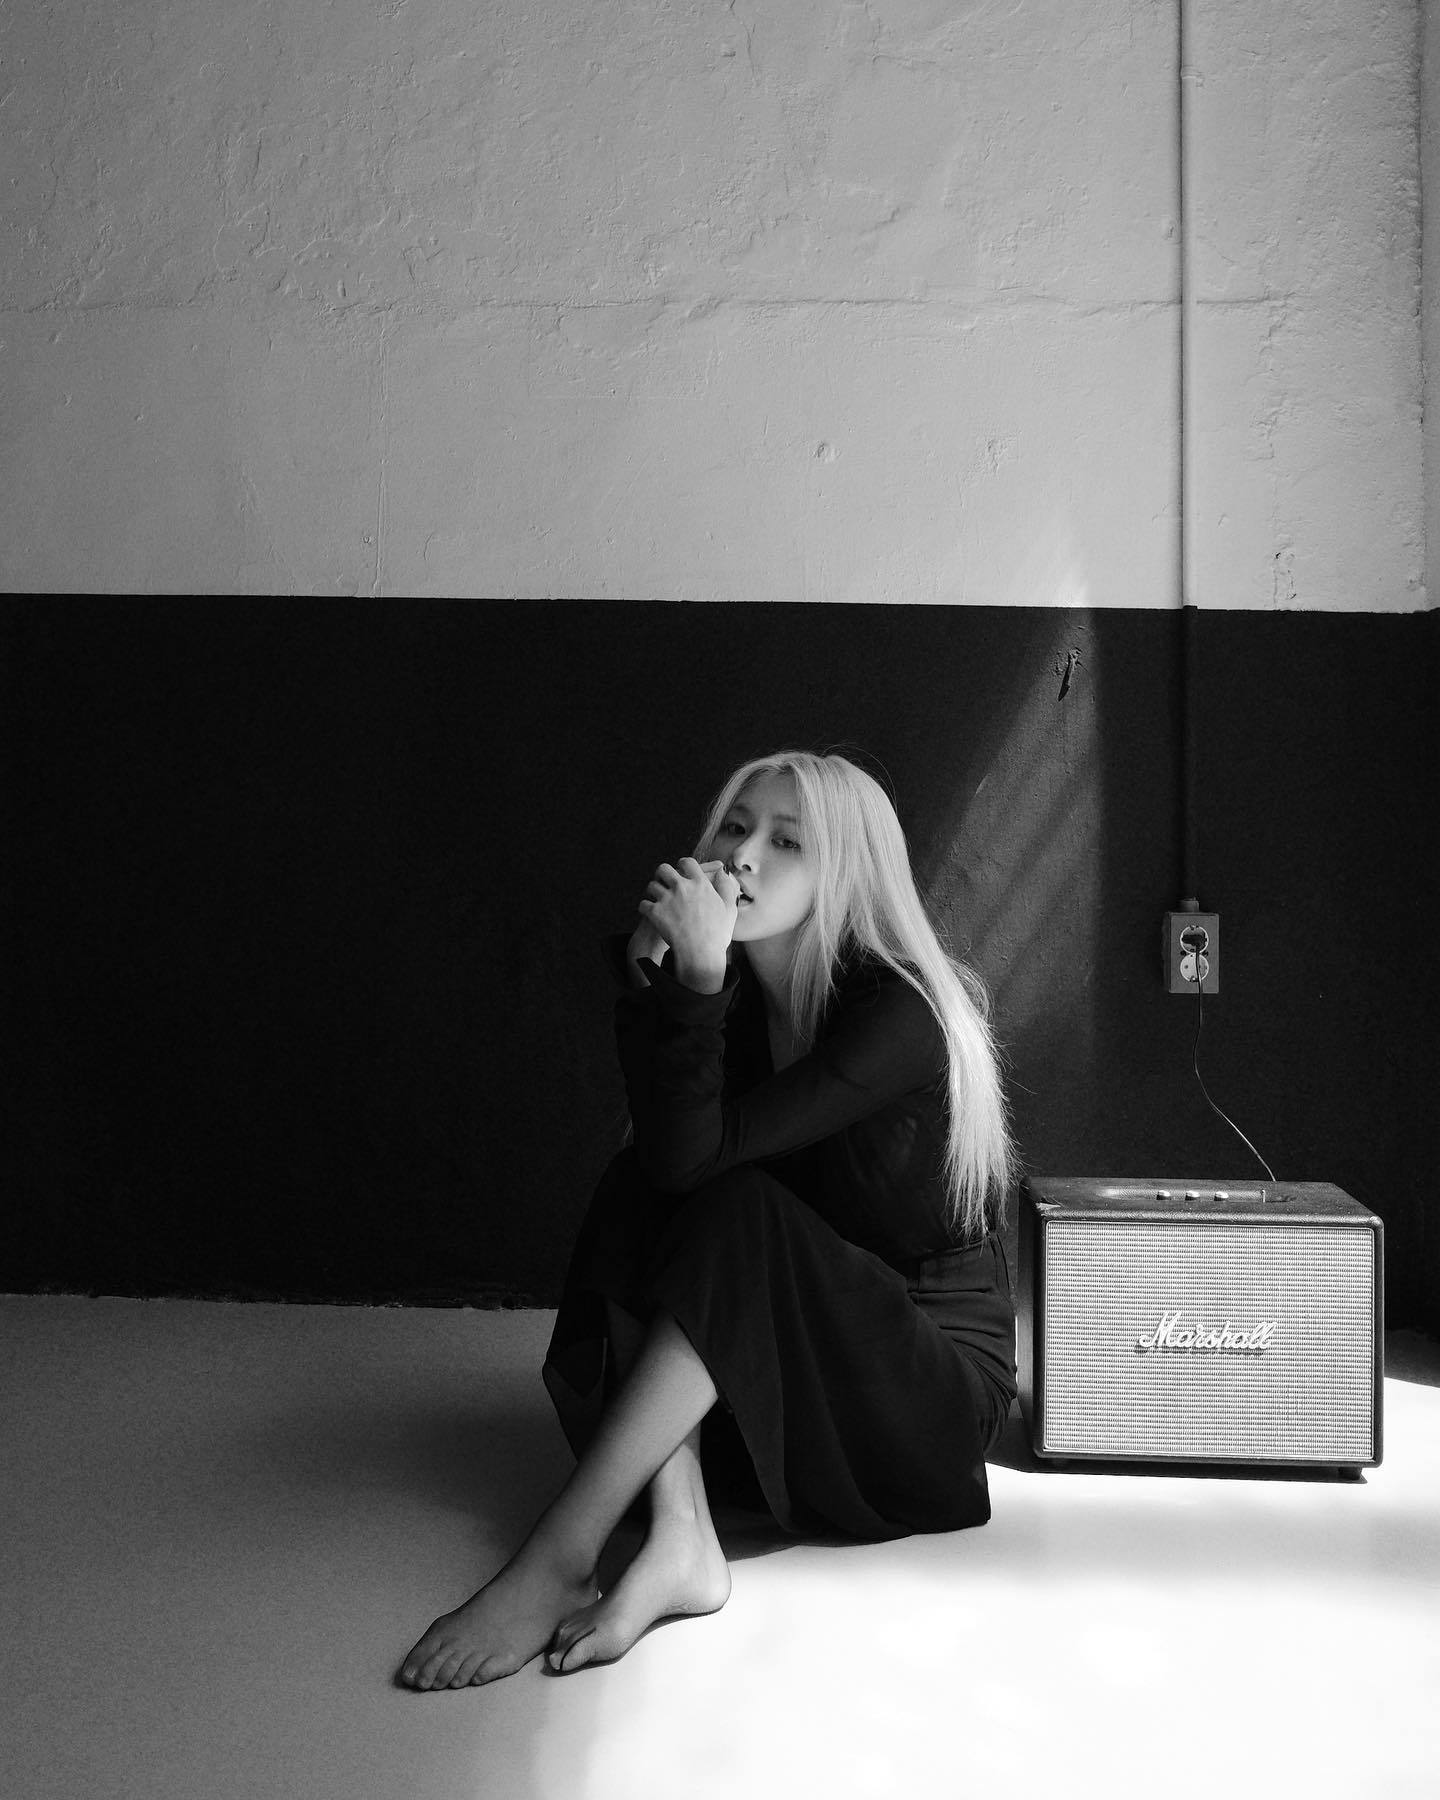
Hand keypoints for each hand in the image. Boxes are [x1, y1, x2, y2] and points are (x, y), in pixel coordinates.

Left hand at [638, 858, 740, 983]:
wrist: (701, 954)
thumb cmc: (717, 935)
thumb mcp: (729, 909)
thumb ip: (726, 887)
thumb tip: (722, 872)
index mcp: (700, 884)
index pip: (688, 863)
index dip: (683, 864)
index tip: (680, 868)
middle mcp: (682, 887)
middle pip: (664, 869)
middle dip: (662, 874)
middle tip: (662, 880)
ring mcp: (667, 899)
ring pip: (651, 886)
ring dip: (652, 891)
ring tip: (655, 898)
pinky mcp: (655, 912)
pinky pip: (643, 904)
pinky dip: (645, 908)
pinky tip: (649, 912)